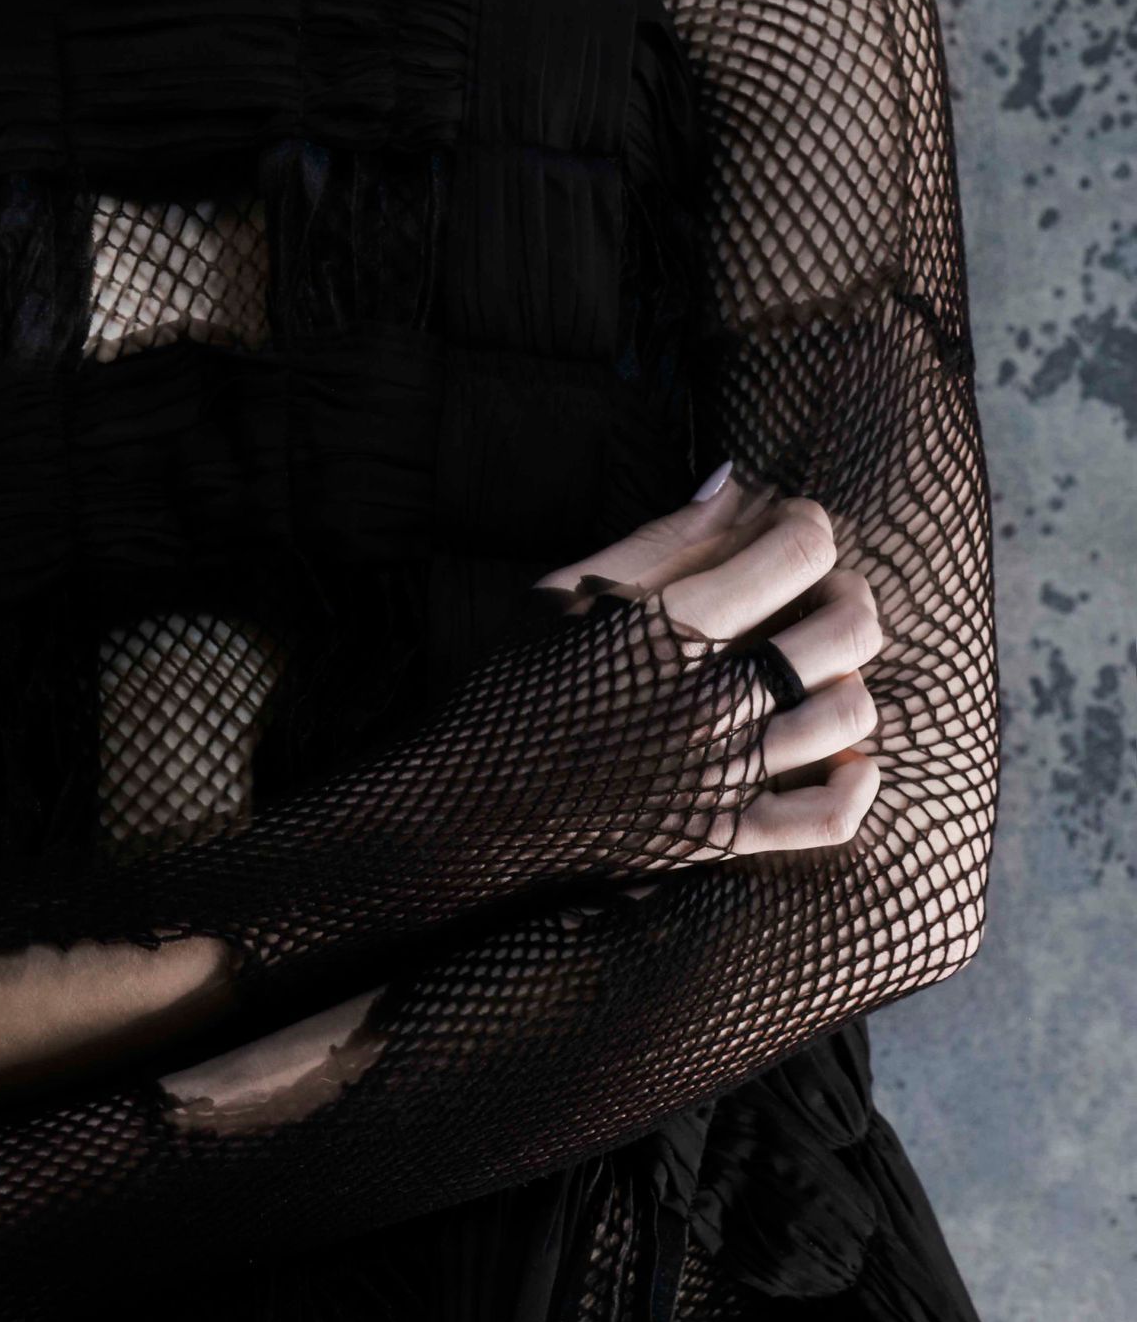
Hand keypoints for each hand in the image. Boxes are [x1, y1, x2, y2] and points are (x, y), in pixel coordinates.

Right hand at [532, 466, 882, 856]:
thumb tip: (736, 483)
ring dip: (849, 673)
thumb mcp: (566, 595)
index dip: (808, 526)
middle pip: (847, 629)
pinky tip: (850, 757)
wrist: (464, 809)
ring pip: (852, 713)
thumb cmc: (509, 690)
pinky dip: (858, 786)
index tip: (791, 524)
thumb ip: (659, 541)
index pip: (799, 555)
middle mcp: (718, 701)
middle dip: (843, 589)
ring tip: (816, 659)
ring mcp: (730, 775)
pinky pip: (830, 818)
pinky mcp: (727, 838)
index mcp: (676, 629)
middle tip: (815, 586)